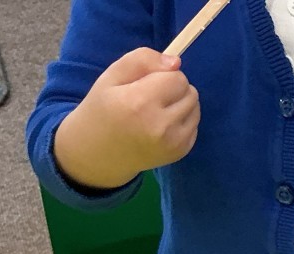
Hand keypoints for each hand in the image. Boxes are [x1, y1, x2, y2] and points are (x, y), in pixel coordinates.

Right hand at [54, 48, 199, 189]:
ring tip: (157, 110)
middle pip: (190, 92)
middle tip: (152, 96)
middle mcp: (161, 126)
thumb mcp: (112, 75)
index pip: (177, 77)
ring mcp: (173, 143)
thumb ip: (143, 60)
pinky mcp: (181, 152)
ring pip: (195, 108)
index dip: (164, 74)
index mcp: (140, 102)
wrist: (98, 153)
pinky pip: (195, 125)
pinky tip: (162, 125)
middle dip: (175, 88)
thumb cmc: (102, 109)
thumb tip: (176, 62)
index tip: (148, 82)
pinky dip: (183, 120)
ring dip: (181, 104)